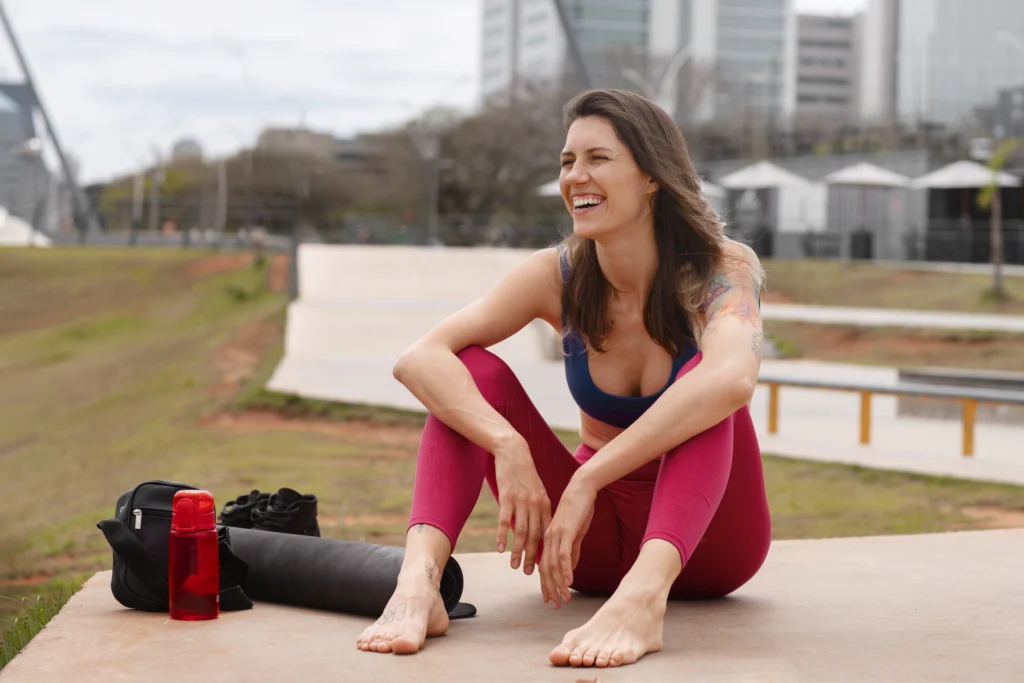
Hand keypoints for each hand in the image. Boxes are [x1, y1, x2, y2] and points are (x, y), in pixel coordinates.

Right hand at [493, 435, 550, 575]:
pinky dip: (502, 536)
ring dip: (518, 551)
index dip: (544, 551)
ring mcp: (521, 501)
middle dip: (533, 557)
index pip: (546, 533)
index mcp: (544, 504)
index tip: (544, 566)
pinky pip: (505, 521)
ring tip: (514, 566)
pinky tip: (500, 549)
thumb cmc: (524, 473)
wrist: (514, 452)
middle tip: (529, 573)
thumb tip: (537, 529)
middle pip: (535, 536)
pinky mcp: (507, 497)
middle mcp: (535, 505)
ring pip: (520, 532)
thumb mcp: (536, 491)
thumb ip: (538, 509)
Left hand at [539, 475, 595, 607]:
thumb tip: (570, 568)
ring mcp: (556, 535)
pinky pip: (564, 554)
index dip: (545, 584)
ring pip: (554, 565)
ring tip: (564, 598)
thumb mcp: (574, 533)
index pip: (544, 567)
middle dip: (550, 589)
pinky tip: (569, 582)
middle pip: (546, 570)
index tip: (549, 599)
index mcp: (548, 539)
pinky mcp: (566, 531)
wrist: (581, 489)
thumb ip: (571, 550)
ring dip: (559, 584)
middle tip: (555, 605)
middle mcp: (548, 539)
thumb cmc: (579, 510)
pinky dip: (566, 569)